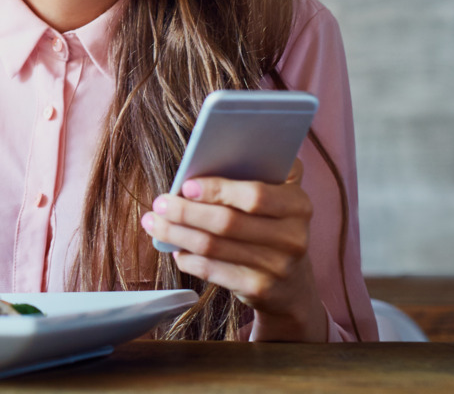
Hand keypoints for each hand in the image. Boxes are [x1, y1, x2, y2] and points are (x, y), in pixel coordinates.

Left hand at [141, 160, 325, 340]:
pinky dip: (187, 258)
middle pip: (228, 222)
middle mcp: (293, 237)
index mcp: (298, 204)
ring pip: (213, 247)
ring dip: (177, 234)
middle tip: (160, 203)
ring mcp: (277, 267)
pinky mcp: (258, 289)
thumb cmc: (273, 228)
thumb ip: (256, 175)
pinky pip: (212, 271)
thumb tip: (200, 165)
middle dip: (186, 211)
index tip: (186, 185)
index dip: (218, 190)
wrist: (293, 285)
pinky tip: (175, 248)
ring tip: (155, 223)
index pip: (255, 196)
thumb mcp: (279, 198)